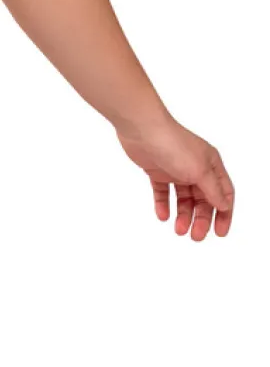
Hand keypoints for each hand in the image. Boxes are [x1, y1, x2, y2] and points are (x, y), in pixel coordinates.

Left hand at [115, 115, 233, 239]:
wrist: (142, 129)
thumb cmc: (174, 145)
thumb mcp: (200, 171)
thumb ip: (213, 190)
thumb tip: (224, 205)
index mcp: (211, 164)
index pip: (223, 193)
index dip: (223, 214)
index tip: (219, 233)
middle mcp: (195, 167)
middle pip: (203, 199)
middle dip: (201, 219)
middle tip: (195, 237)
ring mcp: (175, 168)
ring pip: (183, 198)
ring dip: (183, 215)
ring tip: (178, 230)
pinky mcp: (157, 170)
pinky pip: (162, 191)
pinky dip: (163, 204)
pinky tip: (162, 216)